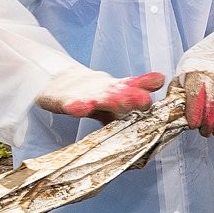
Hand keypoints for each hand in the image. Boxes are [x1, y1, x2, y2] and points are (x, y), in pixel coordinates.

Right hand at [37, 67, 164, 123]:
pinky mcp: (63, 100)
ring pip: (98, 97)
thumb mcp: (109, 102)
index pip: (132, 86)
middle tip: (145, 100)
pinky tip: (79, 108)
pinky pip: (70, 104)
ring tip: (120, 102)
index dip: (145, 84)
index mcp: (115, 90)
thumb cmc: (89, 93)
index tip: (158, 80)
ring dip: (109, 99)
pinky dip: (76, 106)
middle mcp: (102, 91)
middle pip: (118, 92)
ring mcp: (83, 95)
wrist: (55, 79)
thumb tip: (143, 132)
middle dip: (131, 96)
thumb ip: (125, 113)